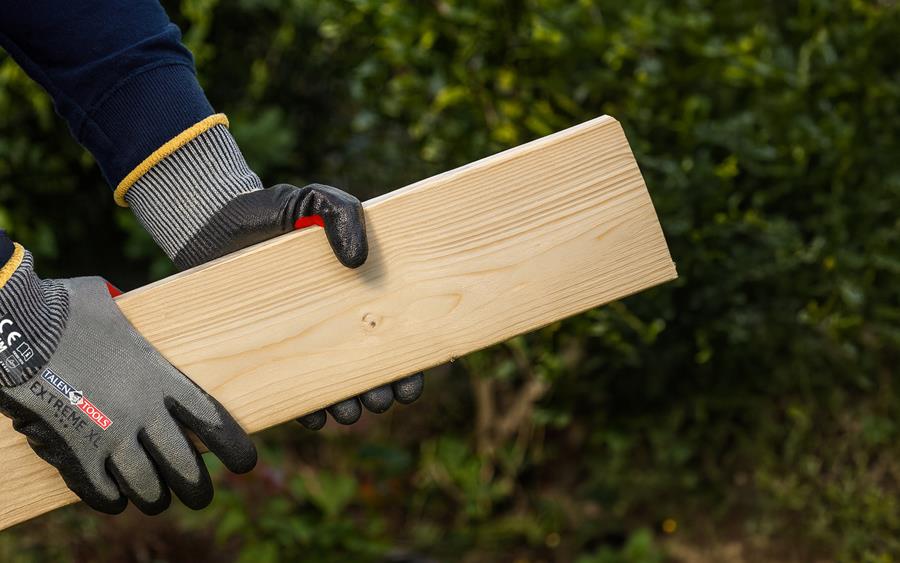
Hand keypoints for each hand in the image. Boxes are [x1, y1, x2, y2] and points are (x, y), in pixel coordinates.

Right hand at [0, 245, 255, 513]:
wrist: (17, 325)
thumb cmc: (65, 308)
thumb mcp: (114, 308)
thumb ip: (132, 324)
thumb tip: (130, 310)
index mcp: (160, 376)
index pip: (212, 418)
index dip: (234, 445)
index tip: (246, 463)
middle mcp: (142, 411)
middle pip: (185, 466)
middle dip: (196, 488)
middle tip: (200, 496)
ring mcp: (108, 435)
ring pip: (147, 487)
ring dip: (154, 496)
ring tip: (158, 498)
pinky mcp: (74, 452)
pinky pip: (101, 491)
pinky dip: (110, 498)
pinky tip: (116, 497)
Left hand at [124, 123, 423, 428]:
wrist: (211, 224)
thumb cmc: (272, 212)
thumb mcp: (315, 201)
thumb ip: (343, 215)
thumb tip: (358, 261)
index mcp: (359, 293)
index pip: (395, 334)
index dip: (409, 363)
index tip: (411, 383)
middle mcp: (334, 323)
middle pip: (370, 370)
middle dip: (381, 393)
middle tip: (381, 400)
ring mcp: (300, 341)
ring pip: (334, 387)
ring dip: (347, 406)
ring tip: (348, 412)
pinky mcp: (264, 354)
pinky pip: (288, 393)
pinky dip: (303, 409)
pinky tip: (312, 415)